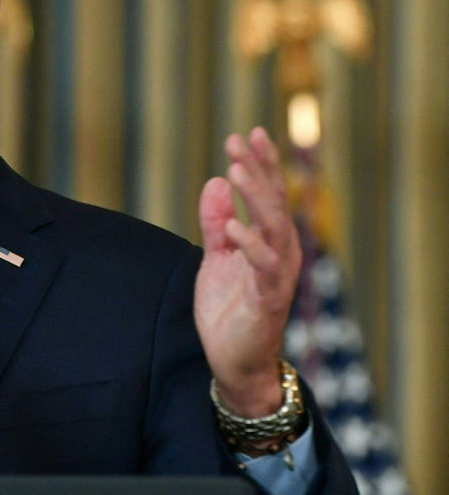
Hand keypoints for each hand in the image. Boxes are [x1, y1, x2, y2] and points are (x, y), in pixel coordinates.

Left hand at [195, 127, 300, 417]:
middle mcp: (281, 253)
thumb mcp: (215, 258)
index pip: (267, 195)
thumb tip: (214, 181)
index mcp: (269, 242)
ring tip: (234, 170)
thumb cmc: (229, 309)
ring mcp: (276, 276)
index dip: (260, 164)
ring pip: (274, 228)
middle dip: (258, 170)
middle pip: (274, 203)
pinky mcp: (267, 299)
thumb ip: (215, 222)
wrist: (234, 361)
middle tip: (239, 140)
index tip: (246, 133)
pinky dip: (250, 244)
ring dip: (255, 197)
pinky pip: (264, 267)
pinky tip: (233, 225)